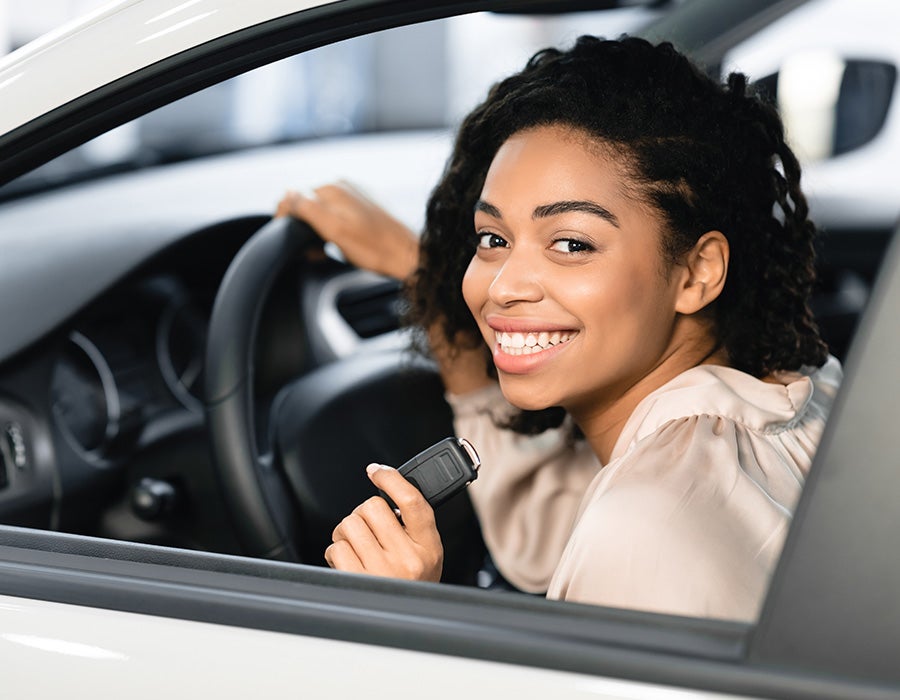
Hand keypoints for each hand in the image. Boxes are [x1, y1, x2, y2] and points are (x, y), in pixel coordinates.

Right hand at [276, 181, 418, 279]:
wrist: (407, 256)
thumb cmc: (374, 249)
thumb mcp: (335, 231)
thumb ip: (308, 209)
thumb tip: (287, 194)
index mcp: (333, 189)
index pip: (294, 197)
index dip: (286, 220)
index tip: (289, 241)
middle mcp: (344, 187)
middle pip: (307, 204)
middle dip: (303, 228)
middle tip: (312, 252)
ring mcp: (355, 196)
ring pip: (322, 211)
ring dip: (317, 231)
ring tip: (325, 251)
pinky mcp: (364, 208)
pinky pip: (337, 215)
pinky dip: (331, 230)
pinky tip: (339, 246)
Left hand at [325, 463, 442, 581]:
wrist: (407, 623)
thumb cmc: (415, 583)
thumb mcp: (426, 551)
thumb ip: (412, 523)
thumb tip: (386, 489)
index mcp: (428, 545)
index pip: (412, 501)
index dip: (391, 479)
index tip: (376, 471)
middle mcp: (407, 558)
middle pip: (372, 508)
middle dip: (363, 513)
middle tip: (369, 529)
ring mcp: (381, 571)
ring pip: (350, 524)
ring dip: (347, 532)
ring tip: (359, 546)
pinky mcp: (357, 582)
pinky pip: (336, 548)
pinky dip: (337, 551)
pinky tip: (349, 560)